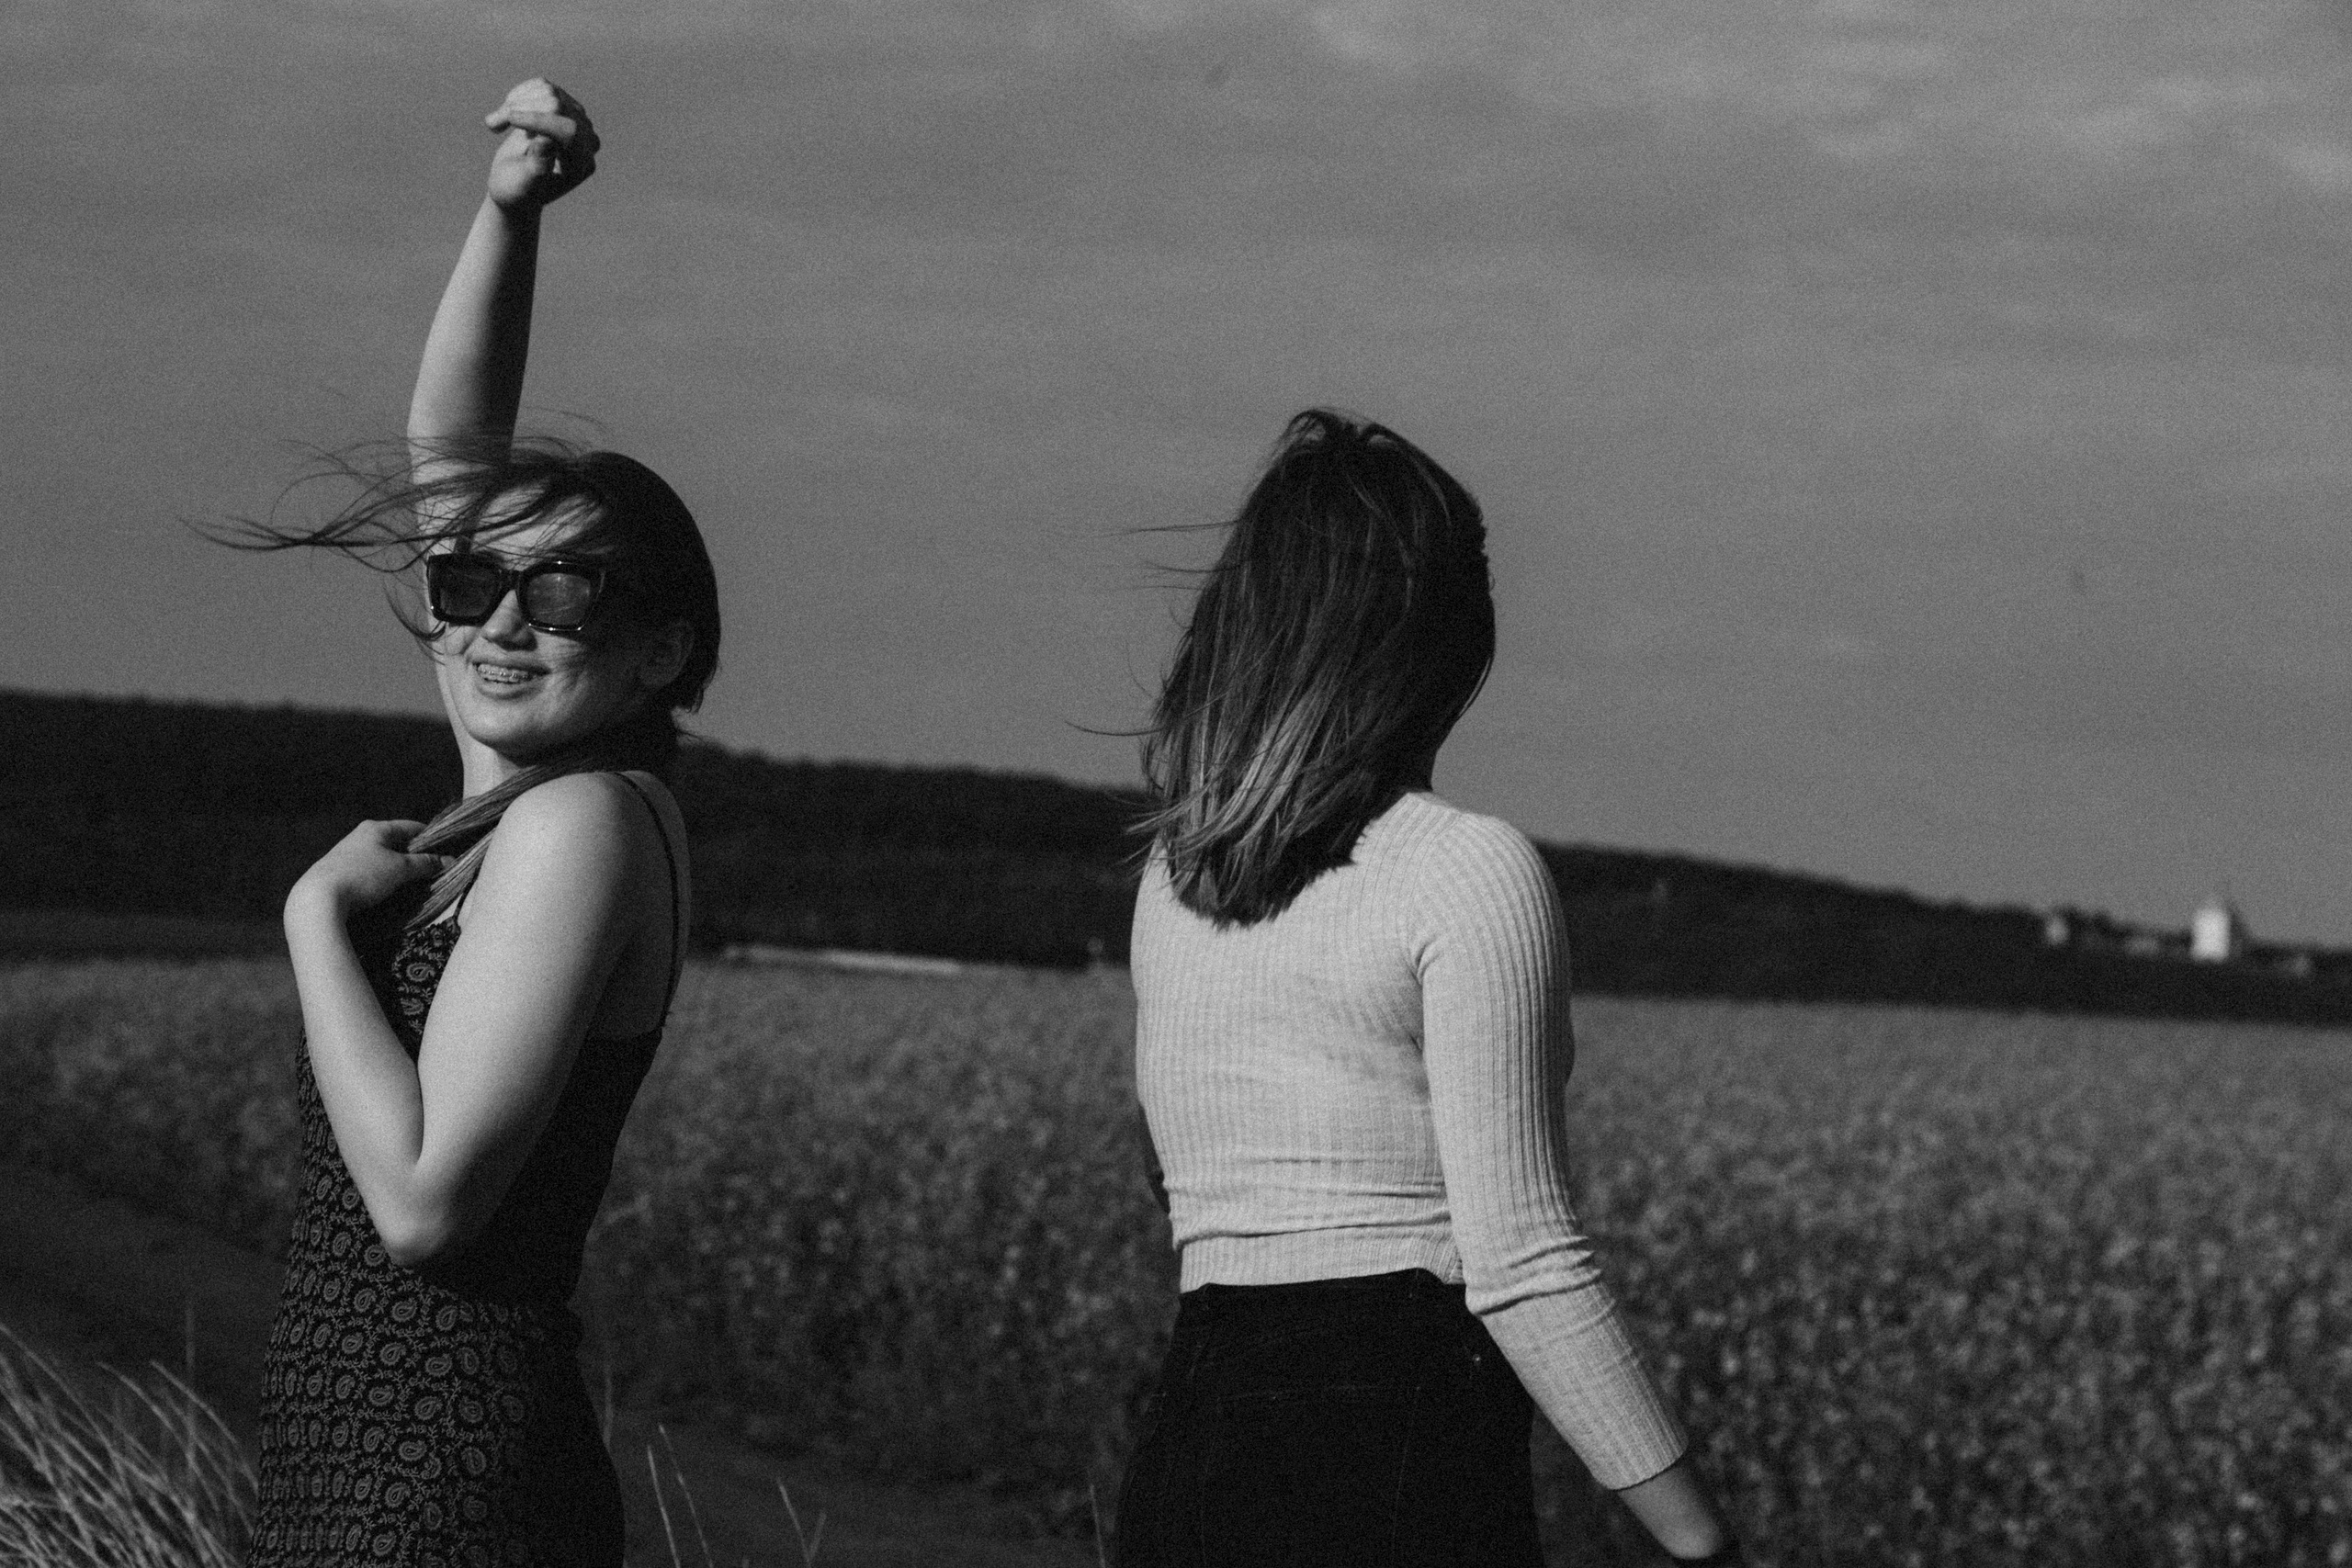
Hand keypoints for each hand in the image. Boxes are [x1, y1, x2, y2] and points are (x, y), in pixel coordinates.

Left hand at [289, 821, 452, 922]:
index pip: (411, 826)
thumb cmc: (363, 876)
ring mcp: (348, 854)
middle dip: (415, 856)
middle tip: (433, 871)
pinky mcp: (340, 872)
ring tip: (414, 884)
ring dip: (399, 869)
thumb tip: (449, 861)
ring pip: (383, 858)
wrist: (319, 898)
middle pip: (397, 842)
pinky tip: (388, 891)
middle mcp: (360, 836)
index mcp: (375, 828)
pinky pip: (370, 871)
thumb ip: (425, 864)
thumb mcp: (400, 869)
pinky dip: (383, 878)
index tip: (446, 851)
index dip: (432, 837)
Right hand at [483, 78, 598, 211]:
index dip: (539, 120)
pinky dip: (519, 96)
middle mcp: (586, 139)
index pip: (569, 131)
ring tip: (497, 123)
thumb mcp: (523, 184)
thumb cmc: (517, 190)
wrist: (514, 183)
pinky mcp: (563, 105)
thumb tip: (547, 141)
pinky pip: (541, 85)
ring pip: (547, 91)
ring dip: (514, 103)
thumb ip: (538, 166)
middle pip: (557, 105)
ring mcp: (577, 119)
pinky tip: (510, 114)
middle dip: (520, 110)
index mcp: (582, 163)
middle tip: (492, 126)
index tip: (509, 118)